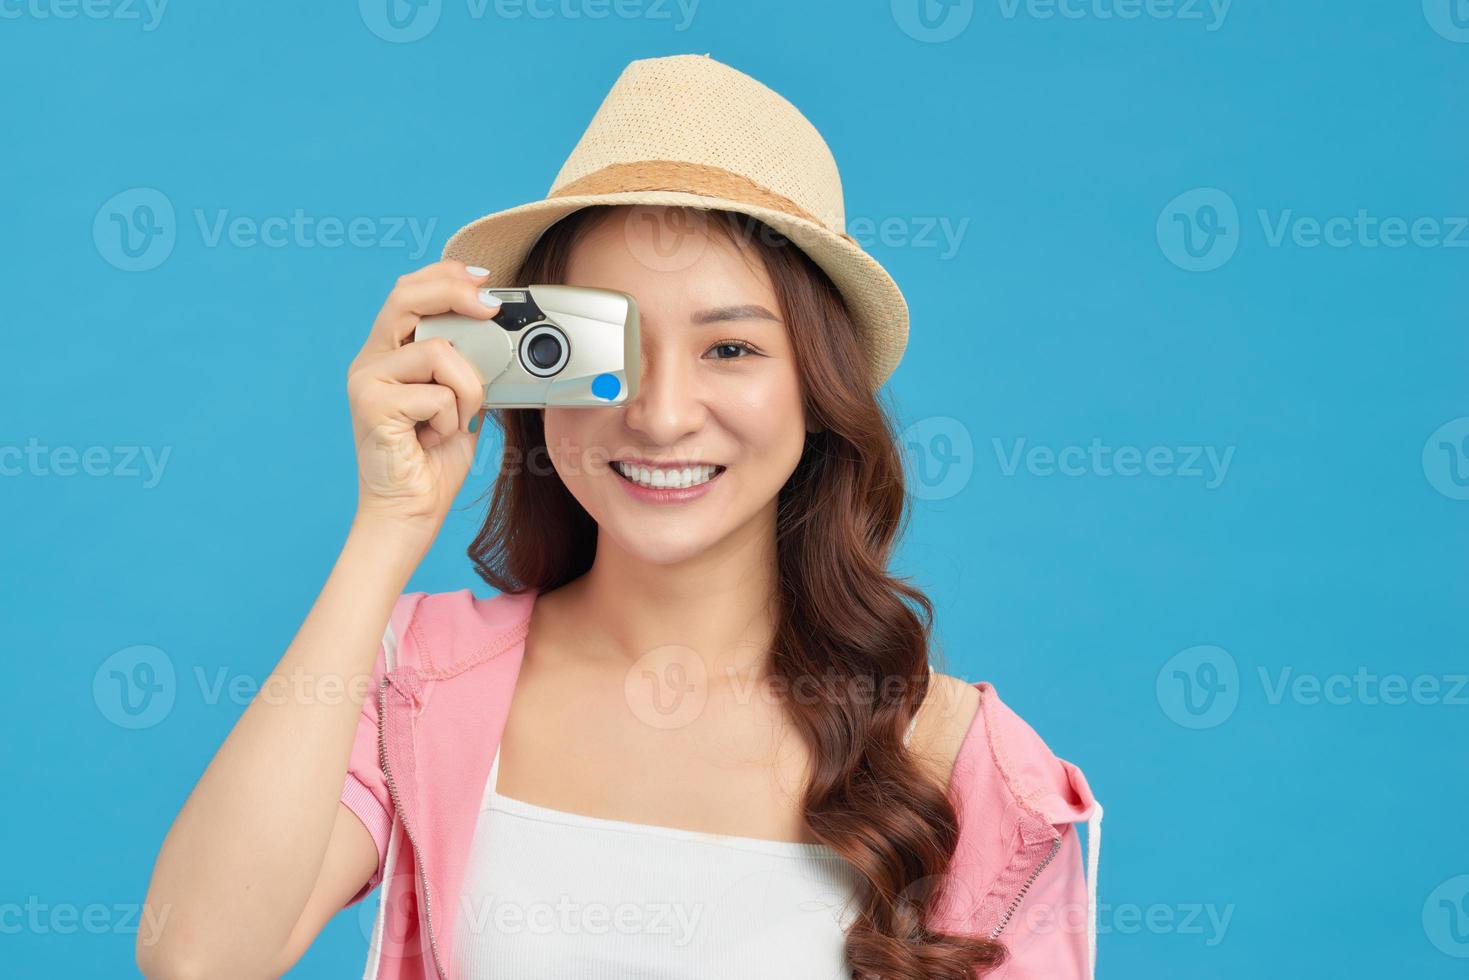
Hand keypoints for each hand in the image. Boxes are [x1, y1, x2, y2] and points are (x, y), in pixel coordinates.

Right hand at [346, 260, 501, 533]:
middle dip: (457, 295)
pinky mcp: (372, 405)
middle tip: (493, 308)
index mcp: (388, 353)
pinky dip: (452, 419)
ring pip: (439, 351)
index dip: (445, 276)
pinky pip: (438, 393)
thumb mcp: (460, 399)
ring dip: (467, 388)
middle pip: (408, 297)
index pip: (409, 293)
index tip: (484, 278)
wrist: (410, 512)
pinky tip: (433, 440)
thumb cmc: (434, 461)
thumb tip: (498, 333)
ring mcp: (367, 380)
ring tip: (454, 420)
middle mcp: (371, 360)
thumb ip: (466, 365)